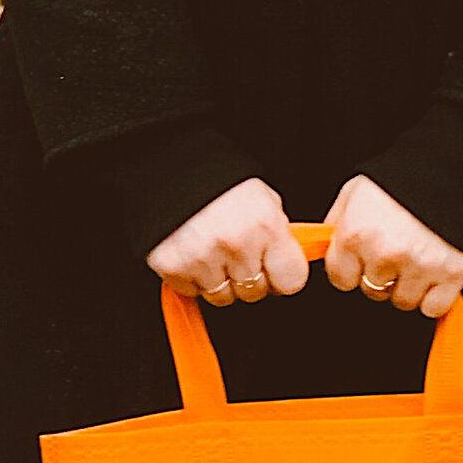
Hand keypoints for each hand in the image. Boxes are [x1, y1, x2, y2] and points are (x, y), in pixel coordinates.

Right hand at [148, 179, 308, 304]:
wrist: (171, 166)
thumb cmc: (219, 182)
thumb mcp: (263, 200)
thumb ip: (278, 235)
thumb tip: (284, 265)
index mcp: (266, 225)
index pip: (292, 281)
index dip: (283, 277)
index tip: (275, 271)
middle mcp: (237, 245)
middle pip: (255, 292)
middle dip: (248, 278)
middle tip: (236, 254)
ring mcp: (203, 258)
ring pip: (222, 296)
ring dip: (218, 280)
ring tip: (212, 250)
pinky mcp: (173, 267)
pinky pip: (191, 291)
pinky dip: (191, 278)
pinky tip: (191, 252)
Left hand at [322, 176, 462, 317]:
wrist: (453, 166)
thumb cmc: (405, 175)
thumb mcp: (356, 191)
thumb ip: (339, 223)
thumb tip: (327, 246)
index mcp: (356, 234)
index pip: (341, 279)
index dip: (352, 268)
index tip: (362, 260)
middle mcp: (386, 254)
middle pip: (373, 291)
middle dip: (382, 274)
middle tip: (395, 251)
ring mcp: (420, 266)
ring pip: (404, 301)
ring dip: (409, 285)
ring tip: (416, 256)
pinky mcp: (452, 273)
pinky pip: (433, 307)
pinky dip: (435, 296)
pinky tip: (434, 273)